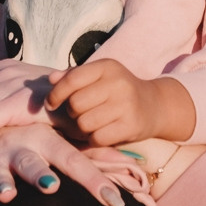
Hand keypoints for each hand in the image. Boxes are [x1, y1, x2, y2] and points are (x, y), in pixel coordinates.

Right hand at [0, 124, 124, 205]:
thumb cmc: (29, 138)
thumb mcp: (60, 140)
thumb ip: (93, 154)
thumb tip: (131, 161)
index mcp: (46, 141)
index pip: (75, 162)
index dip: (94, 181)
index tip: (114, 202)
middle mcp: (20, 149)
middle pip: (33, 162)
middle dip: (40, 173)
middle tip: (52, 186)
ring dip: (2, 185)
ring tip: (7, 196)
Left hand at [48, 62, 196, 146]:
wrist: (154, 105)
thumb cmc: (118, 91)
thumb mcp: (99, 77)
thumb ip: (73, 76)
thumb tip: (51, 79)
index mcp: (107, 66)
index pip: (72, 79)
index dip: (56, 94)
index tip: (51, 103)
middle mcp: (118, 83)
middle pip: (75, 104)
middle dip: (73, 112)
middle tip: (82, 113)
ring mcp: (126, 105)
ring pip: (84, 123)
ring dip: (83, 128)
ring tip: (93, 123)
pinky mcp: (131, 126)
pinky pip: (97, 138)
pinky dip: (94, 139)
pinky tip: (102, 132)